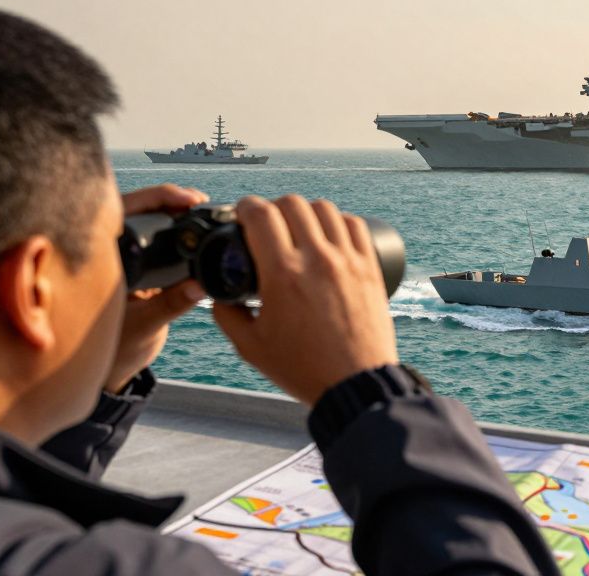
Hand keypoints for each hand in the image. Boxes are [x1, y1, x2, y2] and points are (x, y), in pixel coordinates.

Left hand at [107, 184, 208, 392]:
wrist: (114, 368)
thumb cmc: (115, 352)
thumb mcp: (144, 327)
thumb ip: (170, 305)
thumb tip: (198, 285)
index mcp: (96, 260)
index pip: (122, 213)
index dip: (155, 199)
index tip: (185, 201)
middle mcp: (103, 252)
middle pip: (134, 208)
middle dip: (167, 199)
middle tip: (196, 201)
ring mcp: (118, 256)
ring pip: (143, 218)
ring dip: (170, 210)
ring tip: (196, 206)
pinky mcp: (135, 263)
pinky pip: (152, 234)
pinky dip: (173, 225)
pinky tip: (192, 220)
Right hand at [212, 195, 398, 405]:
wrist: (355, 385)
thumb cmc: (305, 369)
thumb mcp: (250, 346)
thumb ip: (226, 315)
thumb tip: (219, 296)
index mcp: (283, 274)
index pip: (261, 214)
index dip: (246, 207)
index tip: (243, 214)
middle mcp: (317, 260)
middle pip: (293, 203)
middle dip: (273, 207)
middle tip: (268, 223)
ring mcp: (348, 260)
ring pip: (325, 208)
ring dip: (306, 212)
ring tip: (298, 228)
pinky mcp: (370, 267)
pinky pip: (354, 225)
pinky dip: (338, 222)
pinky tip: (329, 235)